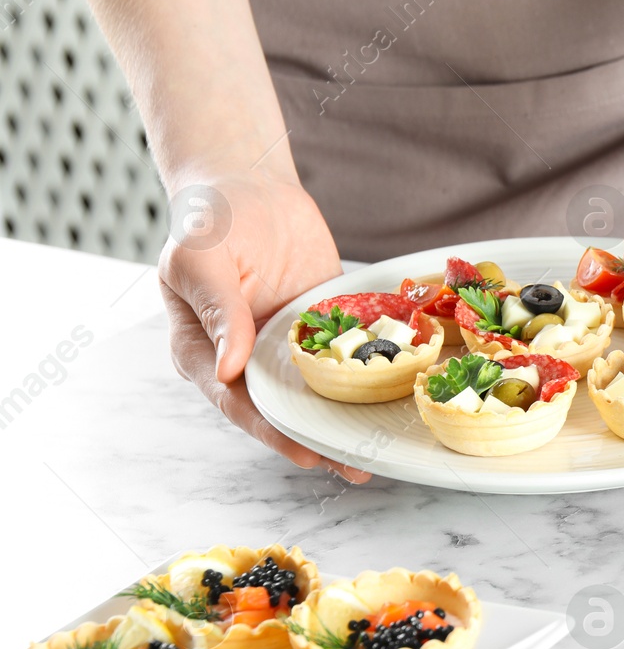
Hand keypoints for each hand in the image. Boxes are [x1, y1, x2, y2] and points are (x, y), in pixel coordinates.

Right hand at [159, 173, 368, 480]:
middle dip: (319, 437)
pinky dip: (370, 374)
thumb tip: (228, 368)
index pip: (239, 403)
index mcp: (205, 352)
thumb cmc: (209, 219)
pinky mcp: (324, 326)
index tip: (306, 451)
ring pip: (319, 390)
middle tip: (357, 467)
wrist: (248, 182)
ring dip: (347, 416)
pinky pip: (348, 353)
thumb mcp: (199, 261)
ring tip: (382, 447)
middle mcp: (247, 357)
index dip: (272, 431)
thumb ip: (217, 313)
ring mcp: (288, 344)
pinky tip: (399, 392)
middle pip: (283, 408)